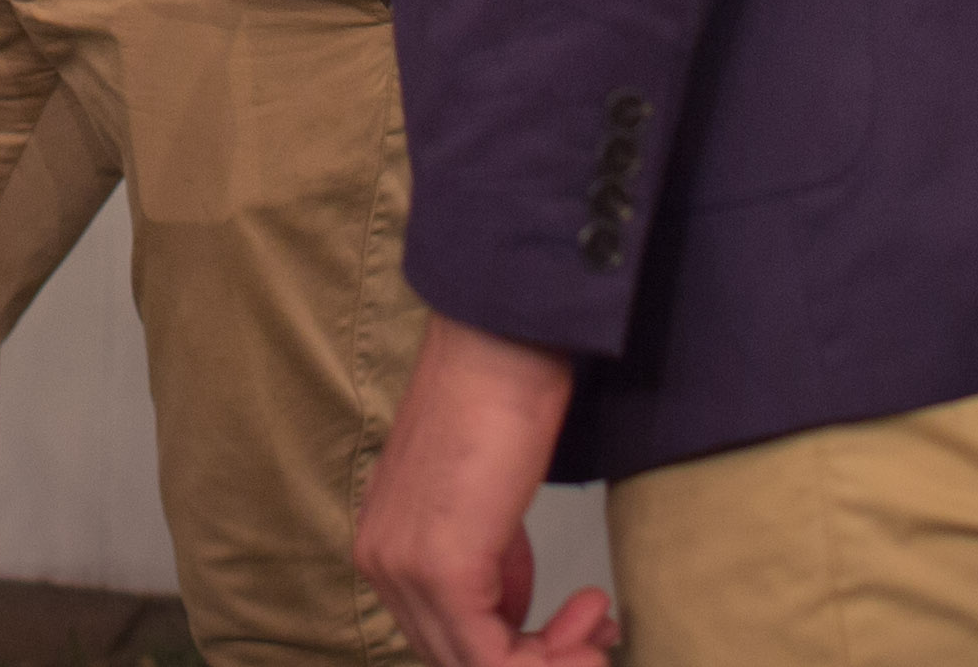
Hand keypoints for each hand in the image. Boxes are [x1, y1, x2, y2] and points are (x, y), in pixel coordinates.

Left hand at [354, 315, 614, 666]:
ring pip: (474, 666)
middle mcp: (379, 561)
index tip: (579, 624)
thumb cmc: (501, 396)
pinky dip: (548, 657)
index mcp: (383, 544)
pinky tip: (591, 617)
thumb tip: (510, 611)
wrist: (502, 342)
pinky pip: (491, 659)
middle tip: (598, 633)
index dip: (518, 650)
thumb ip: (487, 562)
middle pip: (457, 659)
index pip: (444, 638)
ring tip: (598, 626)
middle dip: (540, 660)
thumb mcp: (485, 502)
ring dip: (551, 660)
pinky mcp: (443, 569)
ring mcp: (404, 568)